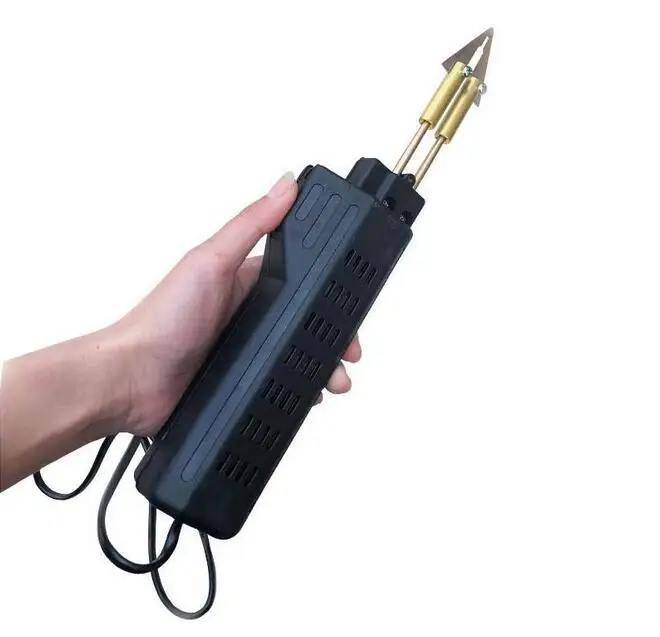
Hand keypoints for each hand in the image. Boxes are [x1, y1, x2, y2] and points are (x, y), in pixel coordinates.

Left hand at [111, 172, 360, 437]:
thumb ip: (250, 225)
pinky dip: (300, 389)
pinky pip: (280, 381)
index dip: (329, 289)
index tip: (351, 298)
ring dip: (323, 367)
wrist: (131, 382)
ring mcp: (246, 350)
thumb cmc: (160, 320)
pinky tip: (309, 395)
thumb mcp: (209, 262)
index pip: (300, 278)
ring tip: (335, 381)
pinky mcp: (241, 379)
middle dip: (334, 335)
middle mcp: (248, 315)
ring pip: (299, 355)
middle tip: (350, 350)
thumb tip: (284, 184)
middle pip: (306, 321)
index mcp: (245, 281)